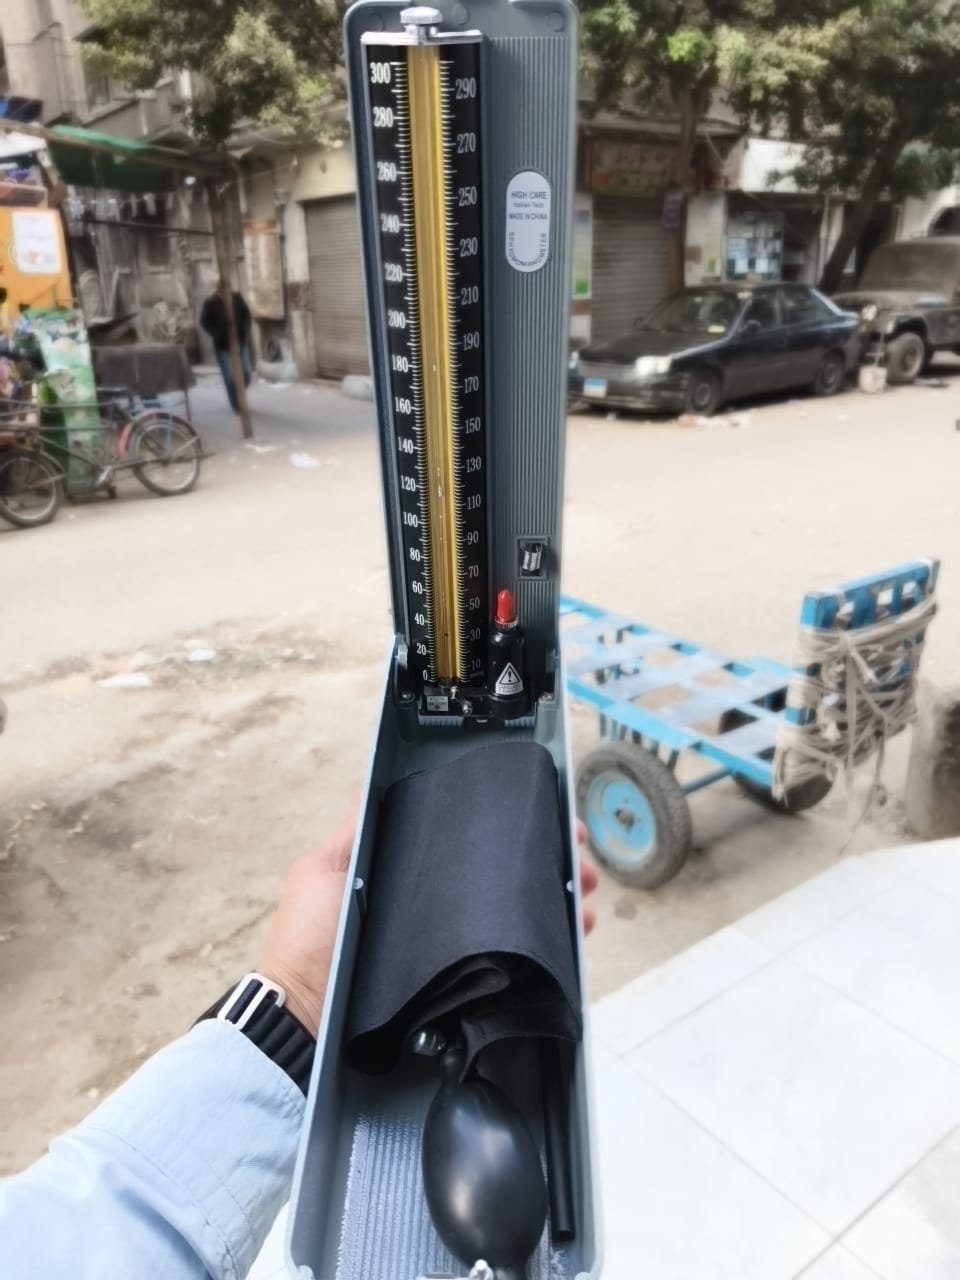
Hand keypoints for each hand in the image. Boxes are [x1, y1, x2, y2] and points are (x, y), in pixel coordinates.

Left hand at [259, 808, 599, 1035]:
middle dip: (549, 860)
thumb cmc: (309, 946)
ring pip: (522, 917)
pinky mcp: (467, 989)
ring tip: (584, 887)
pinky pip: (519, 963)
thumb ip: (354, 833)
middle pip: (507, 880)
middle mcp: (440, 912)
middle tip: (577, 851)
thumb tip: (372, 783)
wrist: (306, 1022)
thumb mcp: (325, 874)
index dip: (509, 830)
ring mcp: (455, 951)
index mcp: (411, 880)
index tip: (542, 813)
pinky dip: (553, 946)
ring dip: (560, 897)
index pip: (471, 845)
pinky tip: (574, 932)